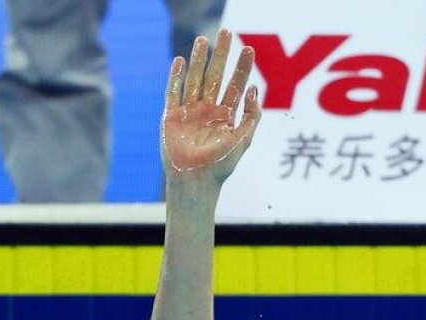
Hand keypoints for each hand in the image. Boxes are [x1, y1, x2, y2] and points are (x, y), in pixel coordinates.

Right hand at [161, 29, 260, 183]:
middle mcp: (207, 111)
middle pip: (215, 76)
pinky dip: (175, 77)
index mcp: (225, 116)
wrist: (196, 181)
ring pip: (194, 80)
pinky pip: (173, 93)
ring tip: (202, 40)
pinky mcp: (171, 117)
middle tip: (226, 32)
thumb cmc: (221, 165)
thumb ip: (251, 114)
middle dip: (221, 55)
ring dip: (198, 60)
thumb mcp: (243, 139)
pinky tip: (179, 61)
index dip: (242, 67)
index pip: (235, 85)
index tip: (248, 49)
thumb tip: (254, 88)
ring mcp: (189, 112)